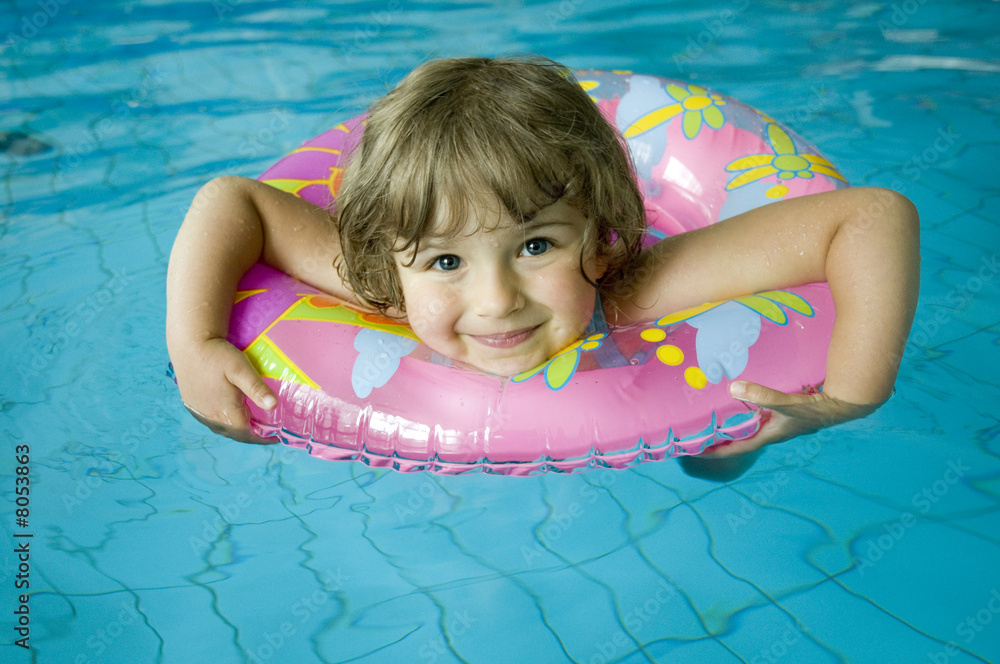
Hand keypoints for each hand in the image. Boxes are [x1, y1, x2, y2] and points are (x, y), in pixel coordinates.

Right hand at [173, 337, 277, 444]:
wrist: (189, 344)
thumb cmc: (217, 355)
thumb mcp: (241, 369)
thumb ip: (257, 389)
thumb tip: (274, 406)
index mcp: (225, 414)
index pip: (248, 435)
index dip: (263, 438)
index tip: (276, 437)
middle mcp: (210, 418)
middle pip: (235, 434)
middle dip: (252, 434)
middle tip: (266, 430)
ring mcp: (199, 413)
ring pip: (222, 428)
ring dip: (237, 428)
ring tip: (251, 422)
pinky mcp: (191, 405)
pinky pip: (211, 420)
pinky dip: (224, 421)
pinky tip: (230, 413)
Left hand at [698, 380, 879, 457]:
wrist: (842, 405)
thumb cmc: (815, 408)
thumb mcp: (787, 402)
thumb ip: (762, 395)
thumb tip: (733, 387)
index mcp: (768, 435)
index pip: (736, 448)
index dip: (715, 450)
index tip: (695, 450)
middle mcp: (771, 433)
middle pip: (739, 440)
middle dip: (719, 440)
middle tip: (698, 436)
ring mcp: (778, 425)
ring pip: (748, 429)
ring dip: (732, 427)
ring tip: (712, 421)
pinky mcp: (784, 415)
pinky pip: (758, 417)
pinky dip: (745, 413)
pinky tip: (740, 402)